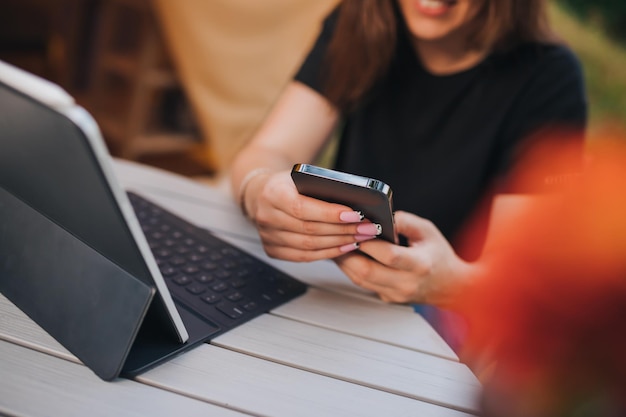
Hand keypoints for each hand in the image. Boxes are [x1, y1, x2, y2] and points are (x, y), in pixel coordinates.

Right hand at [244, 170, 380, 261]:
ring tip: (362, 237)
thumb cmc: (290, 184)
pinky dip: (328, 253)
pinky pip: (304, 257)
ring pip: (309, 246)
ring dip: (339, 243)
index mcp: (272, 193)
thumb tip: (356, 203)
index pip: (303, 208)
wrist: (262, 194)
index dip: (331, 214)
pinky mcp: (272, 250)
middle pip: (309, 230)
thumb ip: (322, 187)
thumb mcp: (302, 176)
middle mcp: (266, 217)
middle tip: (368, 228)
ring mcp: (267, 237)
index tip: (357, 214)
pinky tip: (346, 247)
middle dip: (343, 230)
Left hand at [334, 211, 473, 305]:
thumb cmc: (439, 255)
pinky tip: (347, 255)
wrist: (451, 287)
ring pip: (360, 280)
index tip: (356, 228)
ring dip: (345, 262)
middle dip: (348, 252)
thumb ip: (404, 221)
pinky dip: (352, 269)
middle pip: (367, 272)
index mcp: (420, 265)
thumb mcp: (427, 231)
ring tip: (337, 243)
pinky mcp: (387, 298)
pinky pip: (364, 284)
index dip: (369, 243)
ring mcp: (395, 294)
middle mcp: (407, 283)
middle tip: (337, 236)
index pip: (389, 256)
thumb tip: (379, 215)